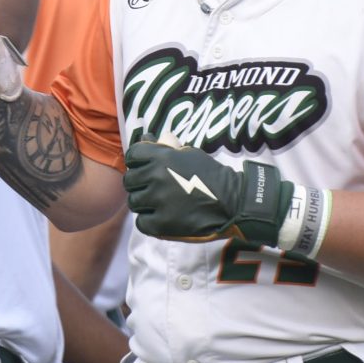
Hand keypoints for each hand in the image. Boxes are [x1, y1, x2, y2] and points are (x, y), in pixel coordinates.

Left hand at [122, 141, 288, 243]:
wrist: (232, 202)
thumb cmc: (211, 175)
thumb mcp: (190, 153)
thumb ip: (166, 147)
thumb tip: (147, 138)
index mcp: (162, 157)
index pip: (133, 155)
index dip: (137, 161)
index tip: (145, 167)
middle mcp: (156, 177)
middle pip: (130, 180)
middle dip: (140, 183)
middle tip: (153, 188)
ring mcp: (158, 202)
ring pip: (134, 202)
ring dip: (144, 203)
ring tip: (159, 203)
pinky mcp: (162, 224)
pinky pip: (142, 222)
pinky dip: (150, 221)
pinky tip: (162, 217)